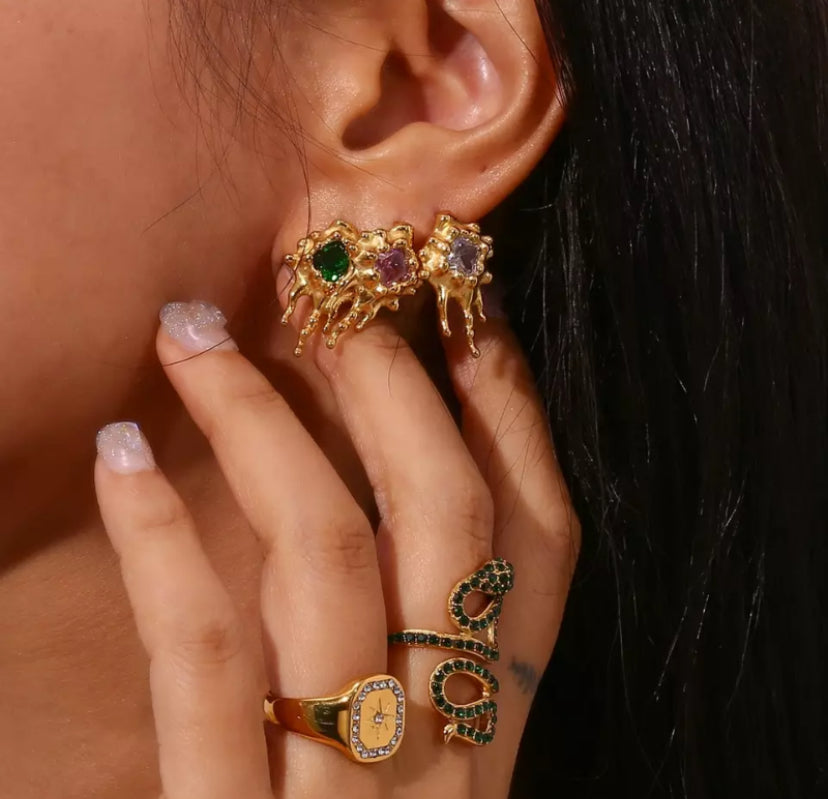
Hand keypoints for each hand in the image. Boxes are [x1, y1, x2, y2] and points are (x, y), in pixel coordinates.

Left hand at [94, 292, 578, 798]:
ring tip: (194, 332)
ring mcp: (346, 793)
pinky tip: (119, 454)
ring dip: (260, 422)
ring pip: (326, 559)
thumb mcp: (426, 759)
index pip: (546, 540)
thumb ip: (426, 642)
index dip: (511, 410)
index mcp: (500, 731)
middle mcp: (446, 753)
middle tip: (323, 293)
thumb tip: (393, 465)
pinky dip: (161, 539)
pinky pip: (204, 658)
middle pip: (450, 521)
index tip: (458, 309)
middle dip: (393, 383)